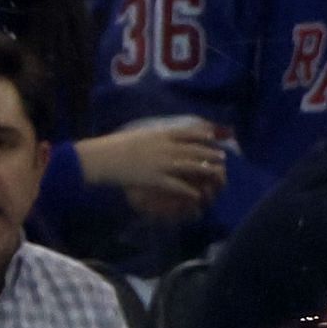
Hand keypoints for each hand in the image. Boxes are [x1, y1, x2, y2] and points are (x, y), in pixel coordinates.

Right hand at [75, 118, 228, 217]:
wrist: (104, 157)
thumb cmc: (118, 145)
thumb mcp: (139, 134)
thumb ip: (155, 136)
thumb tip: (167, 136)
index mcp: (159, 134)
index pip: (186, 132)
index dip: (202, 134)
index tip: (213, 136)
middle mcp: (164, 147)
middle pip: (193, 149)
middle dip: (210, 153)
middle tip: (223, 158)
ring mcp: (161, 163)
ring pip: (190, 166)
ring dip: (206, 170)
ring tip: (218, 174)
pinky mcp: (156, 178)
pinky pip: (177, 185)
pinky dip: (189, 190)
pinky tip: (198, 195)